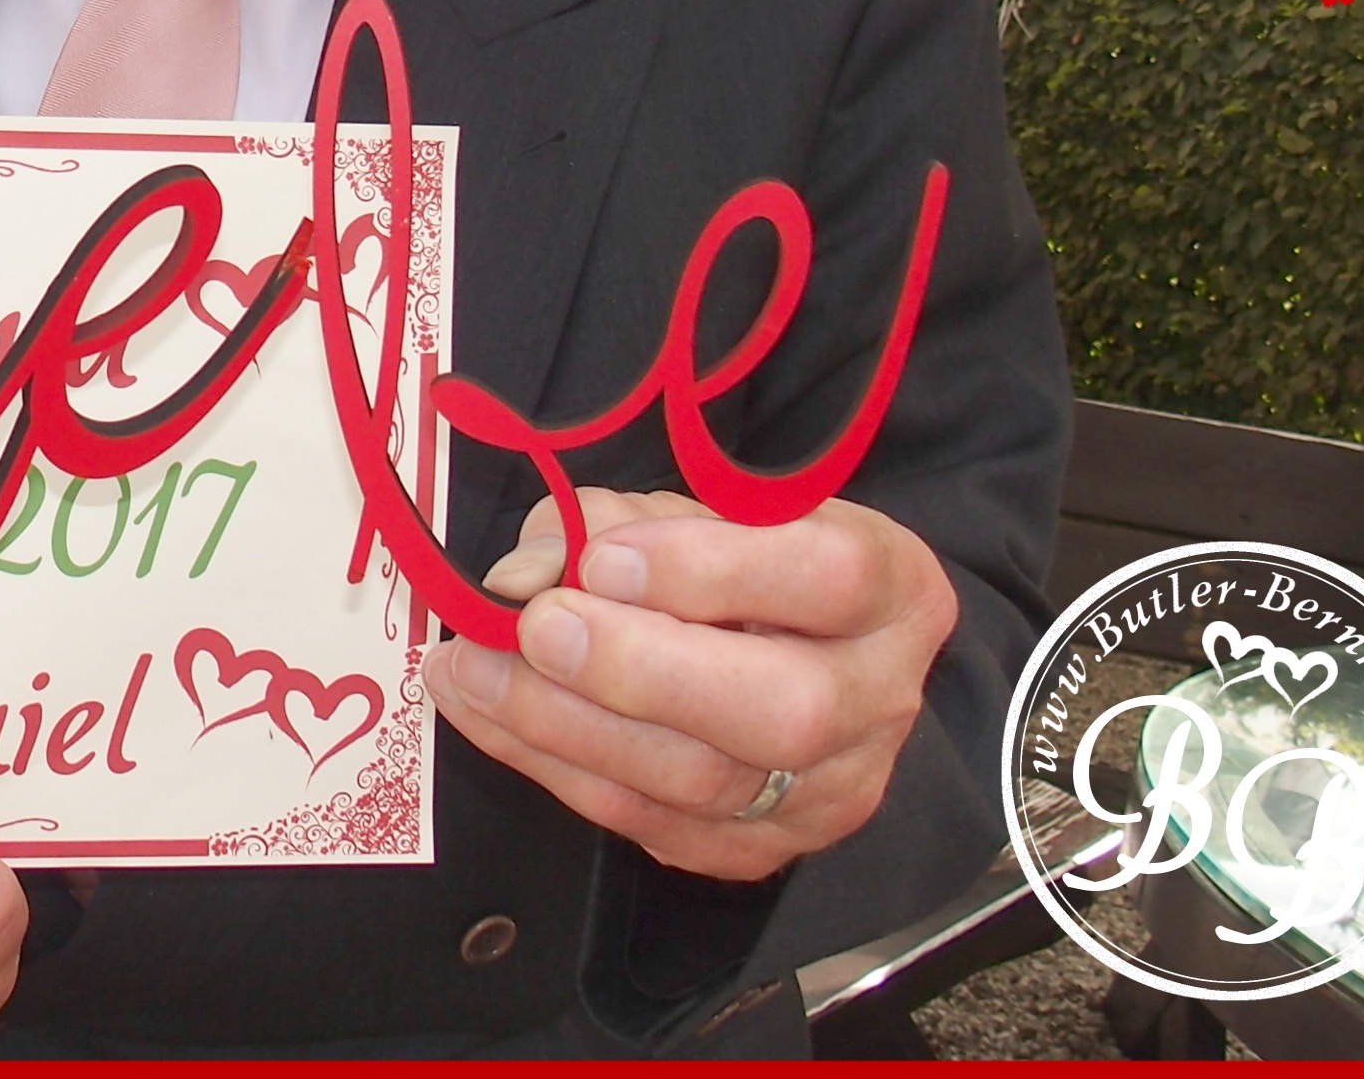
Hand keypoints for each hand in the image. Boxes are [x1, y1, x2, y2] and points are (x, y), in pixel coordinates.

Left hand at [421, 488, 958, 880]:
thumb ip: (611, 523)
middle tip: (535, 630)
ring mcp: (828, 791)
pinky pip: (648, 823)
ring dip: (563, 723)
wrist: (790, 657)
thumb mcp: (694, 512)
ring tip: (470, 667)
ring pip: (702, 782)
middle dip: (639, 669)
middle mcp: (878, 699)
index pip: (827, 578)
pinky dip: (552, 766)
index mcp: (892, 589)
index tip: (599, 559)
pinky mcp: (758, 850)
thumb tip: (527, 571)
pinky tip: (490, 713)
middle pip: (784, 708)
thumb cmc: (738, 565)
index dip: (707, 569)